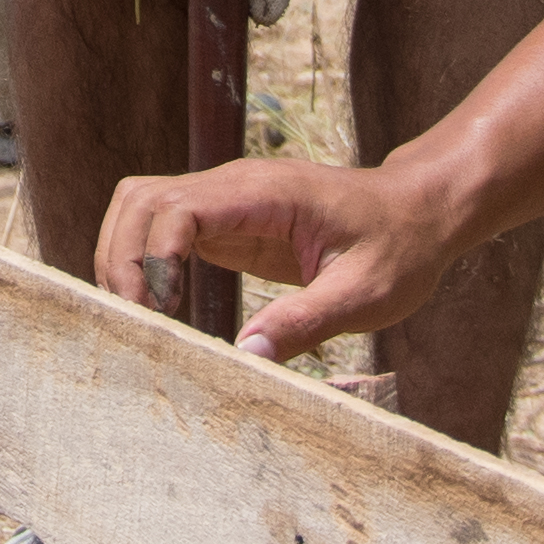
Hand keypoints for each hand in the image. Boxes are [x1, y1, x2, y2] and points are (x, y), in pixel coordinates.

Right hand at [97, 153, 460, 363]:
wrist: (420, 213)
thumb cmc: (399, 248)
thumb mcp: (364, 293)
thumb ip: (306, 323)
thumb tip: (244, 356)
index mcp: (265, 194)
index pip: (178, 206)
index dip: (156, 257)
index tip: (166, 311)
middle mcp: (234, 187)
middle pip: (139, 200)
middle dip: (123, 258)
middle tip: (139, 323)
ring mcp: (226, 203)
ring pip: (141, 208)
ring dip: (126, 257)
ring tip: (141, 317)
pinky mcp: (226, 225)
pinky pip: (164, 230)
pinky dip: (146, 264)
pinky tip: (160, 310)